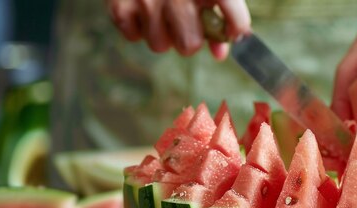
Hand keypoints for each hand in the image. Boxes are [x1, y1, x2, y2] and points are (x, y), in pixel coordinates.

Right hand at [106, 0, 250, 59]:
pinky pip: (133, 35)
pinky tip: (141, 6)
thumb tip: (220, 53)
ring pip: (160, 45)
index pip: (235, 21)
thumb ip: (220, 14)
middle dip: (188, 39)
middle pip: (189, 45)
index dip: (233, 31)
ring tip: (161, 10)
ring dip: (161, 33)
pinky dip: (137, 26)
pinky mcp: (121, 2)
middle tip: (185, 20)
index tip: (229, 31)